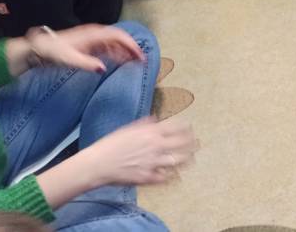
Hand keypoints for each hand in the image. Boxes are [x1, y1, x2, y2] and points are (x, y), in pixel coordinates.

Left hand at [28, 23, 144, 72]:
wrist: (40, 48)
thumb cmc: (54, 51)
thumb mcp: (69, 59)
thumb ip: (87, 63)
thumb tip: (103, 68)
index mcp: (94, 34)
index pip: (118, 36)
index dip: (131, 44)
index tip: (140, 55)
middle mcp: (96, 34)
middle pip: (120, 38)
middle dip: (132, 48)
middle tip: (142, 60)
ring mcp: (93, 39)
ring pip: (115, 43)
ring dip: (125, 51)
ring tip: (135, 61)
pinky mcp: (89, 45)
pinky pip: (108, 47)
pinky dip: (116, 53)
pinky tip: (120, 60)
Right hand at [80, 117, 195, 186]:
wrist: (98, 163)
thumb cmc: (111, 144)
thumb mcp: (128, 129)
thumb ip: (144, 124)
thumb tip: (156, 119)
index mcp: (151, 132)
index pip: (176, 127)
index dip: (186, 128)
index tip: (191, 128)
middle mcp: (155, 146)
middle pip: (181, 143)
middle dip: (191, 143)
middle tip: (197, 143)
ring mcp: (153, 162)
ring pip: (177, 161)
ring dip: (186, 159)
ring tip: (191, 158)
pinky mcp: (147, 177)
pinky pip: (165, 177)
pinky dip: (171, 176)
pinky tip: (176, 175)